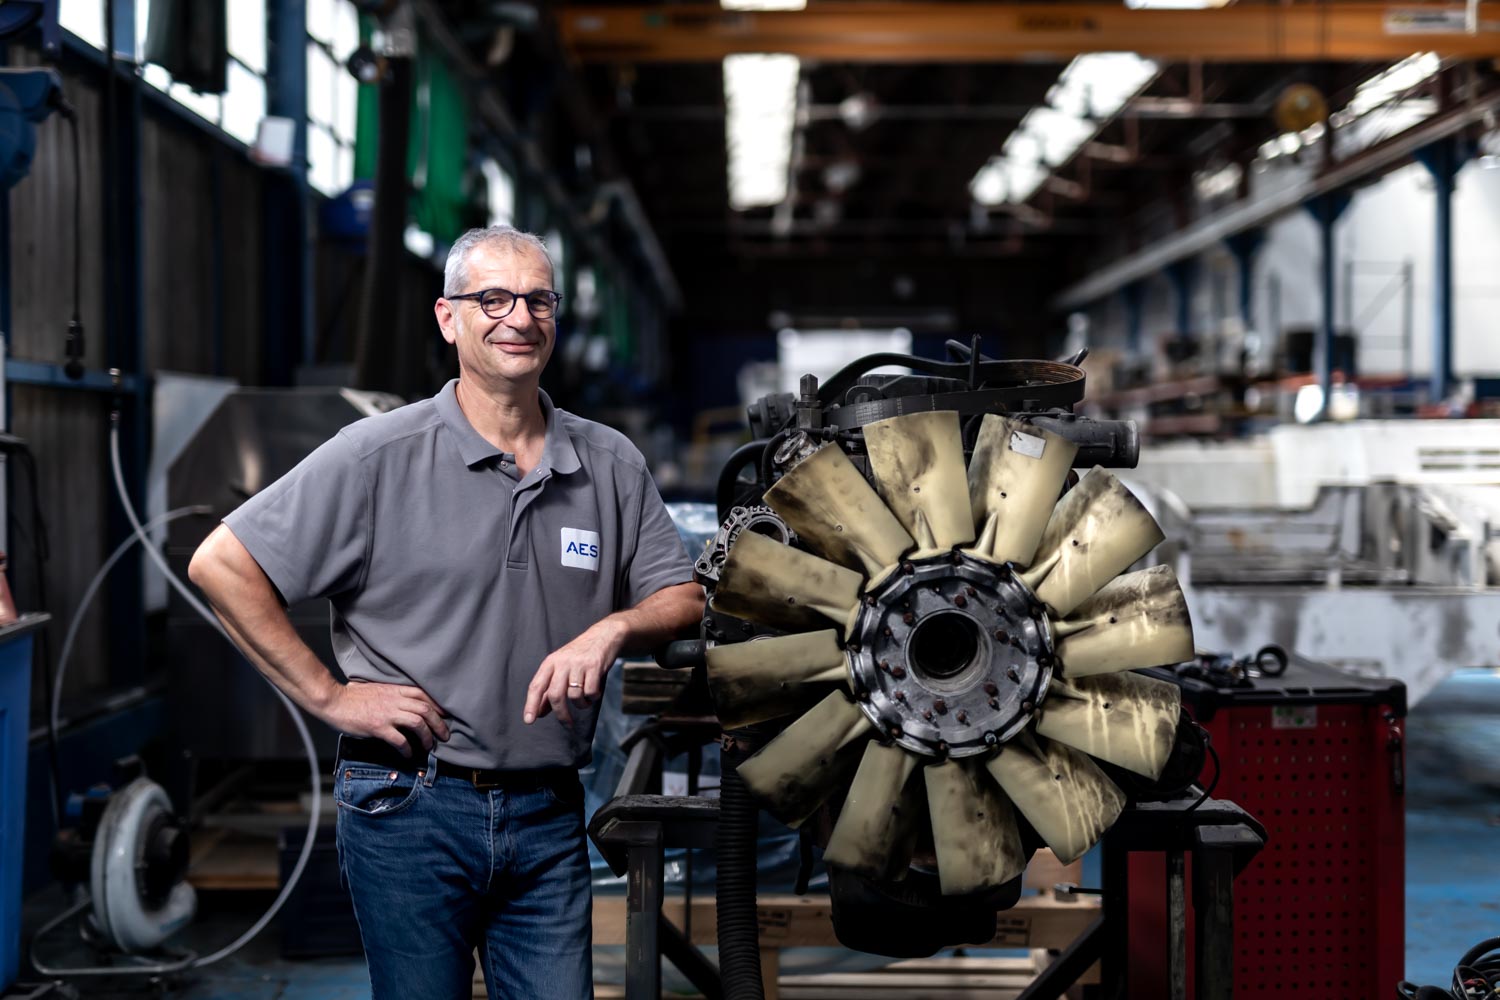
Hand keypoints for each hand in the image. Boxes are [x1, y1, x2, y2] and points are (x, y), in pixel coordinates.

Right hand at [320, 681, 450, 755]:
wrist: (334, 701)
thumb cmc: (352, 696)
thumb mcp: (377, 689)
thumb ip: (391, 694)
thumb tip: (401, 703)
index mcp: (395, 690)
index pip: (423, 695)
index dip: (437, 706)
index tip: (444, 715)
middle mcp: (395, 700)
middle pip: (426, 709)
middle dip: (439, 724)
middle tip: (444, 735)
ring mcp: (387, 713)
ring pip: (417, 723)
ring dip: (426, 737)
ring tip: (428, 746)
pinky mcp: (378, 727)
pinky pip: (399, 739)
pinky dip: (407, 749)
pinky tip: (408, 755)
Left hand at [523, 621, 624, 726]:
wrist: (603, 636)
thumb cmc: (579, 656)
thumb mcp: (561, 668)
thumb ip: (549, 690)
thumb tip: (538, 713)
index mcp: (550, 663)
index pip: (536, 686)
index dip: (531, 704)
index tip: (529, 720)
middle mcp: (562, 663)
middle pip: (555, 694)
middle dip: (561, 713)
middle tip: (567, 724)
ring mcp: (579, 664)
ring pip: (575, 695)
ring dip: (581, 704)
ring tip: (585, 701)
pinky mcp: (595, 666)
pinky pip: (591, 692)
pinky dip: (593, 698)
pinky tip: (594, 693)